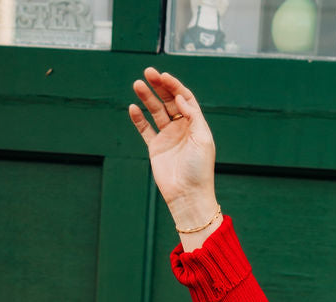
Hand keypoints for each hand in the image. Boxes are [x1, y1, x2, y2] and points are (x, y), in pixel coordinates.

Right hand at [128, 67, 216, 222]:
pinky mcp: (156, 148)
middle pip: (169, 101)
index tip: (164, 76)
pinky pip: (145, 129)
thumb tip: (180, 97)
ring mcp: (168, 137)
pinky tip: (133, 108)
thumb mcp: (202, 139)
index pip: (184, 98)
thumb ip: (192, 115)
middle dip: (159, 86)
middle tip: (148, 73)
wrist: (188, 195)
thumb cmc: (199, 169)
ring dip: (146, 97)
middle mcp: (181, 128)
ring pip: (155, 111)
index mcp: (195, 124)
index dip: (174, 86)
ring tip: (137, 84)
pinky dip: (138, 119)